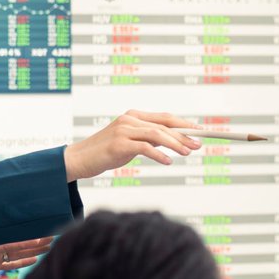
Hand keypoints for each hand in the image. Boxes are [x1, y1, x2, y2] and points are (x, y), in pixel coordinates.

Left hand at [0, 236, 54, 278]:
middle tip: (53, 236)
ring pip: (19, 253)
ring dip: (34, 250)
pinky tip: (36, 259)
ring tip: (50, 245)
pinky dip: (23, 262)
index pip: (10, 244)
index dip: (25, 242)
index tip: (39, 238)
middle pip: (20, 245)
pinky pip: (11, 262)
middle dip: (36, 242)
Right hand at [63, 111, 200, 180]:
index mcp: (134, 116)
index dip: (184, 124)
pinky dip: (158, 154)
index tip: (199, 131)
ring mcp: (123, 130)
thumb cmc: (105, 152)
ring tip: (187, 152)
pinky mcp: (119, 144)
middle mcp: (130, 120)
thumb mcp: (130, 143)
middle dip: (184, 134)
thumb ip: (148, 139)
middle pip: (164, 125)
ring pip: (156, 134)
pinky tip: (168, 161)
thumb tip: (171, 141)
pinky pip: (144, 147)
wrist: (79, 159)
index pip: (165, 118)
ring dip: (175, 143)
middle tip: (198, 144)